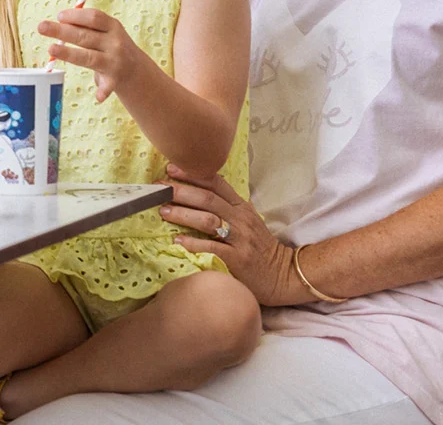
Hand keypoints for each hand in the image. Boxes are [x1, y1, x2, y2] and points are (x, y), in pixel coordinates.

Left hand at [39, 8, 153, 101]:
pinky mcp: (115, 80)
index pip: (94, 18)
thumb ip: (87, 28)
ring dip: (70, 53)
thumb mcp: (106, 32)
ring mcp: (115, 62)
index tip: (59, 16)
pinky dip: (103, 91)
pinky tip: (98, 97)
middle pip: (85, 36)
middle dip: (62, 31)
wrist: (137, 71)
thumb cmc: (112, 47)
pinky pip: (107, 86)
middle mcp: (115, 43)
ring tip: (51, 49)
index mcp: (113, 27)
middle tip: (41, 27)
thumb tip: (60, 21)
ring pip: (89, 57)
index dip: (76, 16)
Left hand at [161, 165, 310, 305]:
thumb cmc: (258, 247)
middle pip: (208, 199)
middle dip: (182, 191)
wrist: (283, 274)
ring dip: (184, 214)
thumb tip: (192, 193)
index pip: (216, 184)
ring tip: (163, 211)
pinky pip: (213, 247)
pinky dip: (194, 243)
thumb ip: (225, 207)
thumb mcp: (246, 221)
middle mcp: (241, 219)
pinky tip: (178, 240)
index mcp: (242, 207)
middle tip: (159, 188)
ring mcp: (241, 238)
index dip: (193, 174)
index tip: (171, 168)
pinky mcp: (239, 259)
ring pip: (209, 220)